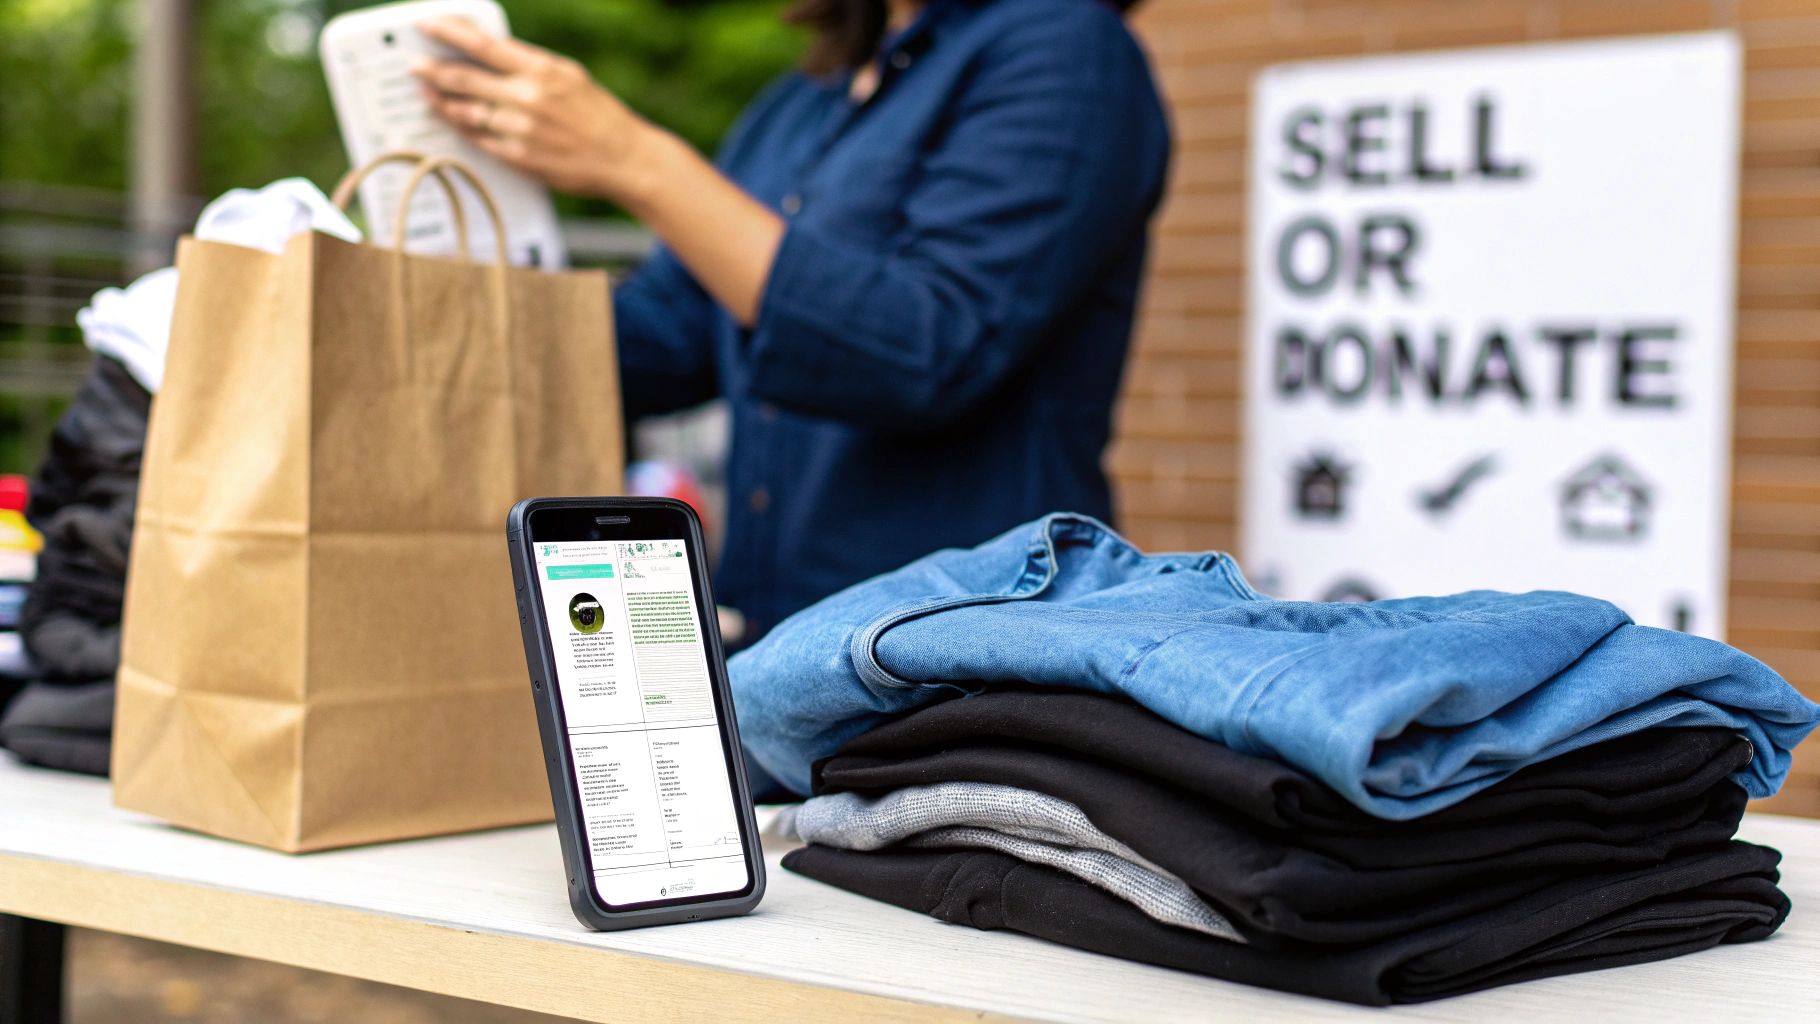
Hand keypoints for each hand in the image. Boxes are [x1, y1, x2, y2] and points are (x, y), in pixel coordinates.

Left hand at [411, 16, 662, 204]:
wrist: (625, 159)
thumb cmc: (599, 114)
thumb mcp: (569, 75)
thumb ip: (530, 65)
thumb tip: (489, 54)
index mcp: (542, 69)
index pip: (483, 44)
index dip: (449, 31)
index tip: (425, 24)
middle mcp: (529, 97)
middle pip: (464, 78)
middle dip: (432, 69)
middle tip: (413, 64)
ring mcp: (521, 129)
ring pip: (465, 111)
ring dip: (440, 100)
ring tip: (425, 92)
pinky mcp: (519, 157)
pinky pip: (479, 139)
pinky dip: (461, 127)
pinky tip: (451, 119)